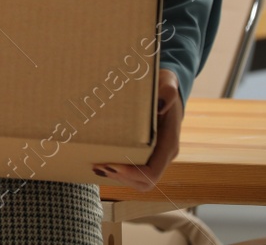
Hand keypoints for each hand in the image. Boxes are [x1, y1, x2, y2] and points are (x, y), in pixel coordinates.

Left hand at [94, 70, 182, 190]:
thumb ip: (168, 91)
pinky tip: (101, 162)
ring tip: (96, 166)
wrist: (169, 91)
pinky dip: (118, 171)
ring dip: (117, 177)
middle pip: (144, 182)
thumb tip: (160, 105)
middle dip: (120, 178)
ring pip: (138, 181)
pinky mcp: (147, 154)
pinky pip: (134, 171)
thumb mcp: (168, 82)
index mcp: (169, 144)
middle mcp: (164, 155)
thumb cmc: (166, 86)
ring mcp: (156, 157)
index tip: (110, 165)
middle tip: (97, 166)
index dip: (131, 174)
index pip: (152, 172)